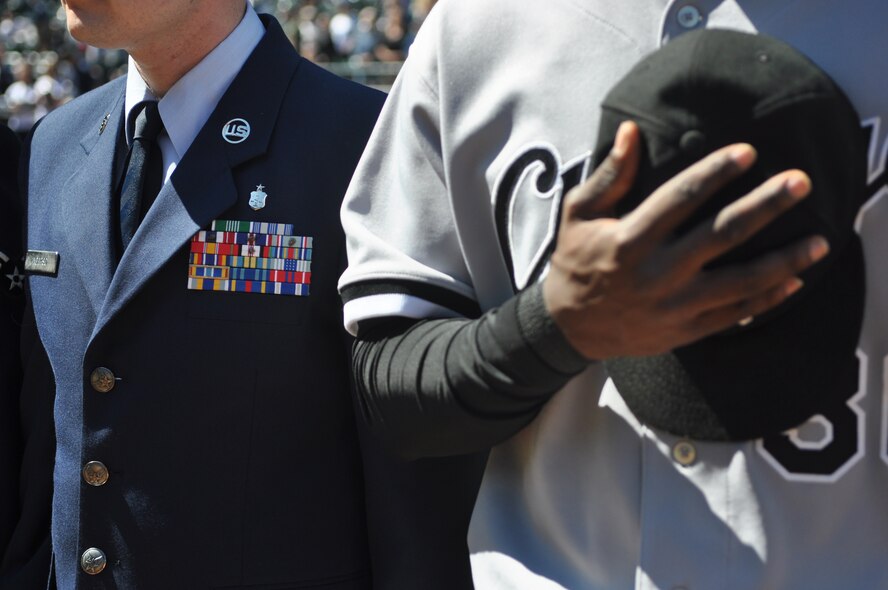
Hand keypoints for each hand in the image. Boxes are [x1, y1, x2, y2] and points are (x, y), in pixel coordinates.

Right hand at [543, 121, 828, 359]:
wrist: (570, 328)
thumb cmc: (575, 262)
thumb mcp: (579, 214)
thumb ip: (610, 176)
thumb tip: (631, 131)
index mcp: (630, 240)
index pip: (679, 200)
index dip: (714, 173)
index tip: (747, 152)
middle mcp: (657, 273)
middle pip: (720, 235)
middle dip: (764, 206)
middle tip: (800, 183)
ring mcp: (674, 305)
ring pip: (738, 281)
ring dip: (783, 260)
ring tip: (820, 242)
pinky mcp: (684, 330)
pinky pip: (733, 315)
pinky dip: (766, 299)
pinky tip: (794, 280)